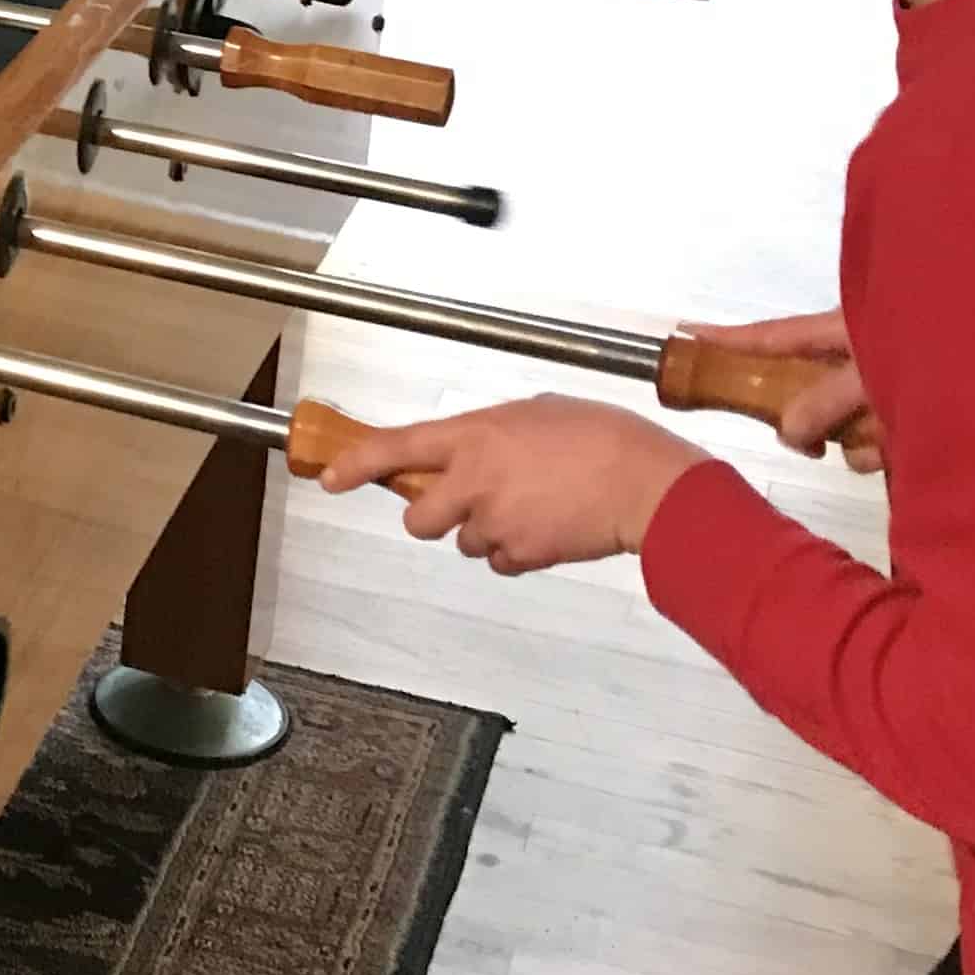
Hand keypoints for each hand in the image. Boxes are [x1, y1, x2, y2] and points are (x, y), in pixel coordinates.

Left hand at [315, 394, 707, 573]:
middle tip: (464, 502)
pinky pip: (501, 561)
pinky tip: (547, 526)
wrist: (645, 482)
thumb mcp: (535, 413)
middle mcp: (474, 480)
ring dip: (486, 529)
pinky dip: (517, 550)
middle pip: (418, 518)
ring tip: (533, 504)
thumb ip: (493, 434)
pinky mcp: (521, 554)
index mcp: (473, 436)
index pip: (394, 449)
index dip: (355, 465)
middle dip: (433, 515)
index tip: (329, 476)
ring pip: (465, 541)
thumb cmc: (601, 437)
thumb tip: (478, 450)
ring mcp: (495, 521)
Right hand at [689, 306, 885, 471]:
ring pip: (835, 425)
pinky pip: (869, 444)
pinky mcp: (900, 420)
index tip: (686, 335)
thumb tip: (789, 431)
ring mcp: (876, 390)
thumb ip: (823, 400)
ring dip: (854, 438)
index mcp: (840, 330)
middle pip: (799, 393)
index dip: (728, 338)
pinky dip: (880, 450)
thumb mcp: (869, 369)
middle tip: (814, 444)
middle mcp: (852, 358)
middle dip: (808, 424)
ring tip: (882, 434)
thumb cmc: (933, 354)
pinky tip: (897, 446)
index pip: (771, 336)